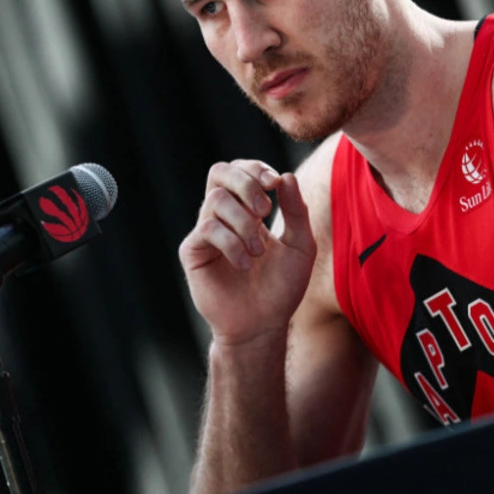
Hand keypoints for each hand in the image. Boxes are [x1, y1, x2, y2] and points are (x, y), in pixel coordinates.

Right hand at [179, 160, 317, 347]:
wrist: (263, 325)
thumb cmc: (282, 287)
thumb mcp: (300, 246)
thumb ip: (297, 211)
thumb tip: (285, 176)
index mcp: (247, 209)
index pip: (240, 170)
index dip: (254, 169)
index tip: (274, 184)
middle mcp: (223, 216)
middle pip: (219, 172)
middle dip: (245, 183)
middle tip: (264, 210)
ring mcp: (206, 233)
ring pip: (216, 200)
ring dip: (243, 222)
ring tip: (259, 252)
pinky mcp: (192, 252)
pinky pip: (207, 229)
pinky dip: (231, 243)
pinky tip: (245, 264)